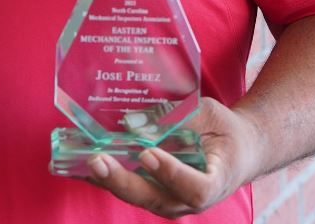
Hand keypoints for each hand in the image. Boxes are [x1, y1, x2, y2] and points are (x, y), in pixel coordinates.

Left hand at [87, 97, 263, 219]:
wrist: (238, 150)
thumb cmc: (224, 131)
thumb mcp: (209, 115)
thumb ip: (178, 118)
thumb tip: (133, 121)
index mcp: (215, 181)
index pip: (194, 188)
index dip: (170, 174)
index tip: (148, 154)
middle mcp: (190, 199)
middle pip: (157, 200)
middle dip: (124, 181)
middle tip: (98, 161)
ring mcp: (171, 199)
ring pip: (139, 197)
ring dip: (109, 181)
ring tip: (80, 163)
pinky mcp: (154, 191)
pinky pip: (129, 189)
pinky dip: (104, 179)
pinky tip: (77, 166)